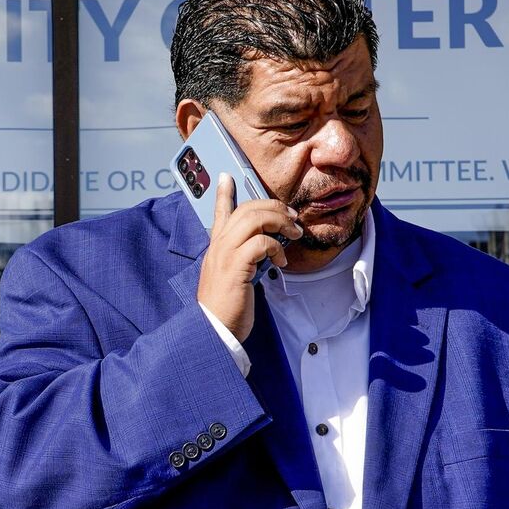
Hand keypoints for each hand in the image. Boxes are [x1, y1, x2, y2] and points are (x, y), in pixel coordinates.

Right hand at [195, 171, 302, 341]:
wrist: (214, 330)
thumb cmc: (226, 307)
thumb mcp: (232, 277)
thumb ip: (242, 260)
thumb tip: (263, 250)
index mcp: (216, 248)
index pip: (219, 213)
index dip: (222, 193)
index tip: (226, 178)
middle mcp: (218, 246)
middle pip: (247, 209)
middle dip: (274, 208)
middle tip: (292, 218)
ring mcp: (225, 254)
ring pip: (254, 219)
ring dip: (279, 222)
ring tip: (293, 234)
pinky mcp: (236, 266)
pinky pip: (261, 243)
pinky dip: (276, 247)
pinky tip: (281, 261)